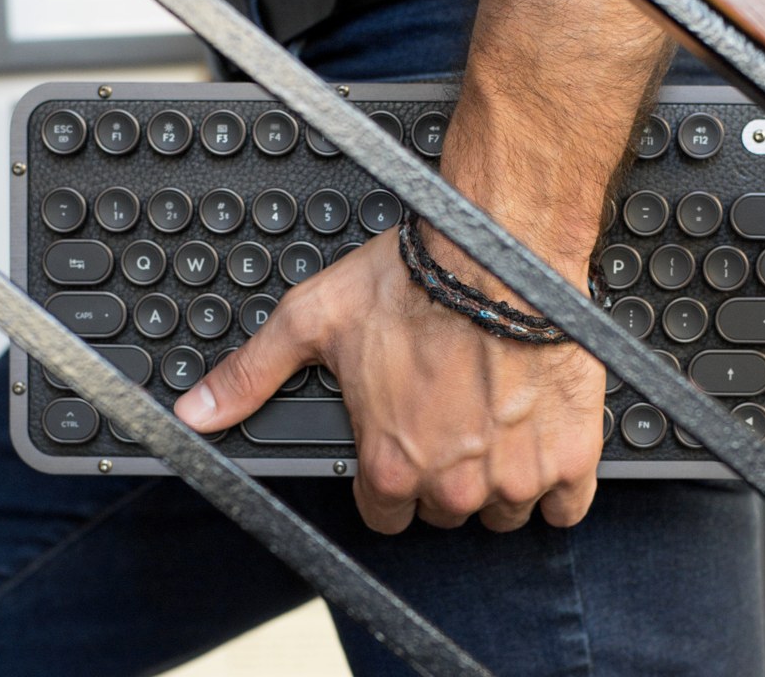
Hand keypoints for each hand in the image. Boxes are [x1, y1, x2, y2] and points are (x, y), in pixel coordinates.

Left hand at [174, 228, 606, 533]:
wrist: (501, 250)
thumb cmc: (415, 281)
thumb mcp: (313, 320)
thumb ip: (252, 375)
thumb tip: (194, 413)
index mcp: (390, 463)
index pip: (386, 514)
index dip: (392, 480)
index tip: (405, 449)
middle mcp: (453, 484)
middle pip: (446, 511)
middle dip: (446, 476)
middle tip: (453, 421)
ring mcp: (516, 476)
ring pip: (505, 510)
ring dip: (501, 479)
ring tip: (498, 421)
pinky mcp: (569, 457)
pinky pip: (567, 504)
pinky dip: (557, 482)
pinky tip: (542, 441)